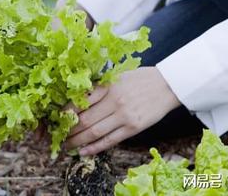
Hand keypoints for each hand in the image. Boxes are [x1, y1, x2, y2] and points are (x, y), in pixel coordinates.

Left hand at [65, 67, 179, 155]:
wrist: (168, 85)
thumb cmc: (141, 79)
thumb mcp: (118, 76)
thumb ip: (100, 87)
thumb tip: (78, 99)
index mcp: (108, 86)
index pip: (81, 101)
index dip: (67, 112)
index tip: (58, 117)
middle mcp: (114, 102)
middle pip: (85, 119)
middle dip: (70, 129)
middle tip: (59, 135)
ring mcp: (124, 116)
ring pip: (95, 132)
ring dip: (78, 141)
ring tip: (67, 145)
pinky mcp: (133, 128)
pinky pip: (110, 140)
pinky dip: (95, 147)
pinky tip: (83, 151)